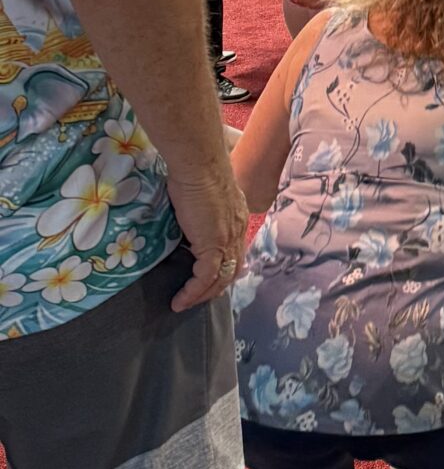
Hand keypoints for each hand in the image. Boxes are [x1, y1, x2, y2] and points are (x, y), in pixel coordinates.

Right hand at [166, 157, 249, 310]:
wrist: (199, 164)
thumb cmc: (196, 171)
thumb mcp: (203, 196)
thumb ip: (201, 210)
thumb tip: (189, 218)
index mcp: (237, 218)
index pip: (235, 250)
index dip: (225, 267)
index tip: (209, 278)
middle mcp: (238, 231)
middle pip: (232, 268)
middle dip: (216, 287)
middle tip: (197, 298)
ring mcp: (227, 239)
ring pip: (221, 278)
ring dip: (203, 295)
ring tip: (185, 304)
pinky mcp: (214, 245)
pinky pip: (205, 278)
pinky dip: (193, 292)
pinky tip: (180, 300)